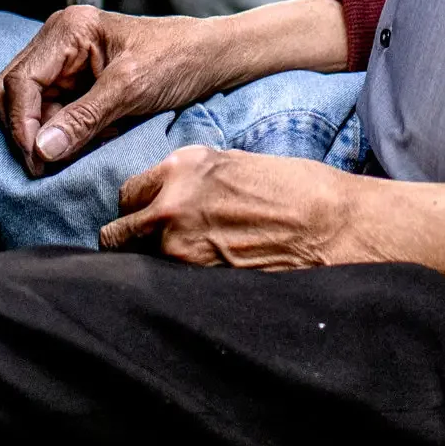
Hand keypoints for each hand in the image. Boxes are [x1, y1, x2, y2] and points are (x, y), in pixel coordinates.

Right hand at [0, 0, 351, 175]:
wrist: (209, 59)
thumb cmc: (177, 60)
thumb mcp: (131, 89)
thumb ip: (84, 118)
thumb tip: (41, 150)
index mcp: (69, 29)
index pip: (21, 80)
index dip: (21, 124)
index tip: (36, 161)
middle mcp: (59, 41)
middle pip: (13, 90)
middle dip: (23, 130)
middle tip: (41, 168)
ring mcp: (65, 61)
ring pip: (26, 105)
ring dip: (36, 135)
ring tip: (55, 164)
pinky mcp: (75, 82)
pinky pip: (48, 112)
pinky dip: (53, 134)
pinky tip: (68, 151)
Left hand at [101, 147, 364, 268]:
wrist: (326, 222)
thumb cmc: (290, 187)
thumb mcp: (232, 163)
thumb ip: (193, 178)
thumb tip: (172, 193)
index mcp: (182, 166)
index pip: (127, 193)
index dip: (136, 206)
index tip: (143, 215)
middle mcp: (171, 202)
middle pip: (118, 232)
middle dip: (128, 238)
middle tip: (145, 245)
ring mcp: (180, 245)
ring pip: (137, 262)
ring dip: (148, 263)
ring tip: (175, 263)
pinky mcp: (196, 278)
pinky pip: (165, 283)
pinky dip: (171, 282)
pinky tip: (193, 276)